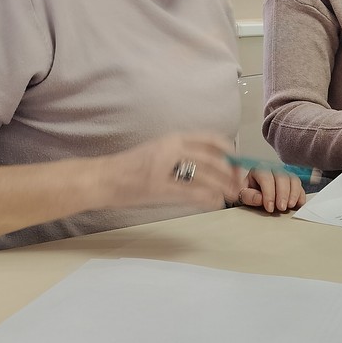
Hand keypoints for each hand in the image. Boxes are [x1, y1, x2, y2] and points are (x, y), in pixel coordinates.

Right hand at [102, 132, 241, 209]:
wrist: (102, 178)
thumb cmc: (129, 169)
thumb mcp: (158, 152)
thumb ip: (181, 155)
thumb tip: (209, 165)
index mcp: (172, 138)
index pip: (211, 139)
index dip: (230, 152)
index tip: (237, 163)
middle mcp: (171, 148)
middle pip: (213, 159)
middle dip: (231, 173)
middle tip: (239, 184)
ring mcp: (165, 167)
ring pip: (205, 176)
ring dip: (223, 187)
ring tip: (231, 196)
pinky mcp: (159, 187)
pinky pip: (192, 193)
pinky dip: (207, 199)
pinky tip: (215, 203)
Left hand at [237, 169, 305, 213]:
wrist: (254, 193)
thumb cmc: (249, 193)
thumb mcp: (243, 195)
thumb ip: (249, 196)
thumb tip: (260, 198)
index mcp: (259, 169)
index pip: (266, 178)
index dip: (269, 193)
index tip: (269, 207)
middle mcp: (273, 169)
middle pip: (282, 177)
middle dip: (283, 194)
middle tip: (281, 208)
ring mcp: (285, 174)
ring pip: (293, 180)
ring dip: (293, 194)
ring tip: (290, 206)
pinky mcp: (293, 182)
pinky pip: (300, 186)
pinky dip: (300, 195)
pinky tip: (298, 204)